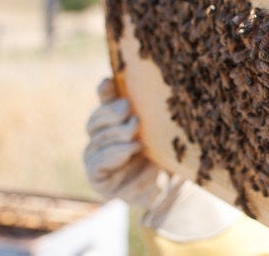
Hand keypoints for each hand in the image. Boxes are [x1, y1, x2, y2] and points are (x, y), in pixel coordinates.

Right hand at [84, 78, 161, 206]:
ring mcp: (96, 158)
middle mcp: (100, 138)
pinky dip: (115, 154)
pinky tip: (132, 148)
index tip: (109, 82)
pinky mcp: (98, 178)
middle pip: (95, 120)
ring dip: (117, 135)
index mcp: (113, 121)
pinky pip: (98, 163)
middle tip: (129, 110)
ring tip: (136, 133)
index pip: (104, 101)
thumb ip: (147, 110)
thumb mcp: (159, 130)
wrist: (172, 186)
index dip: (105, 92)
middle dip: (110, 113)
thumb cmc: (165, 154)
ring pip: (97, 140)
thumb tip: (139, 85)